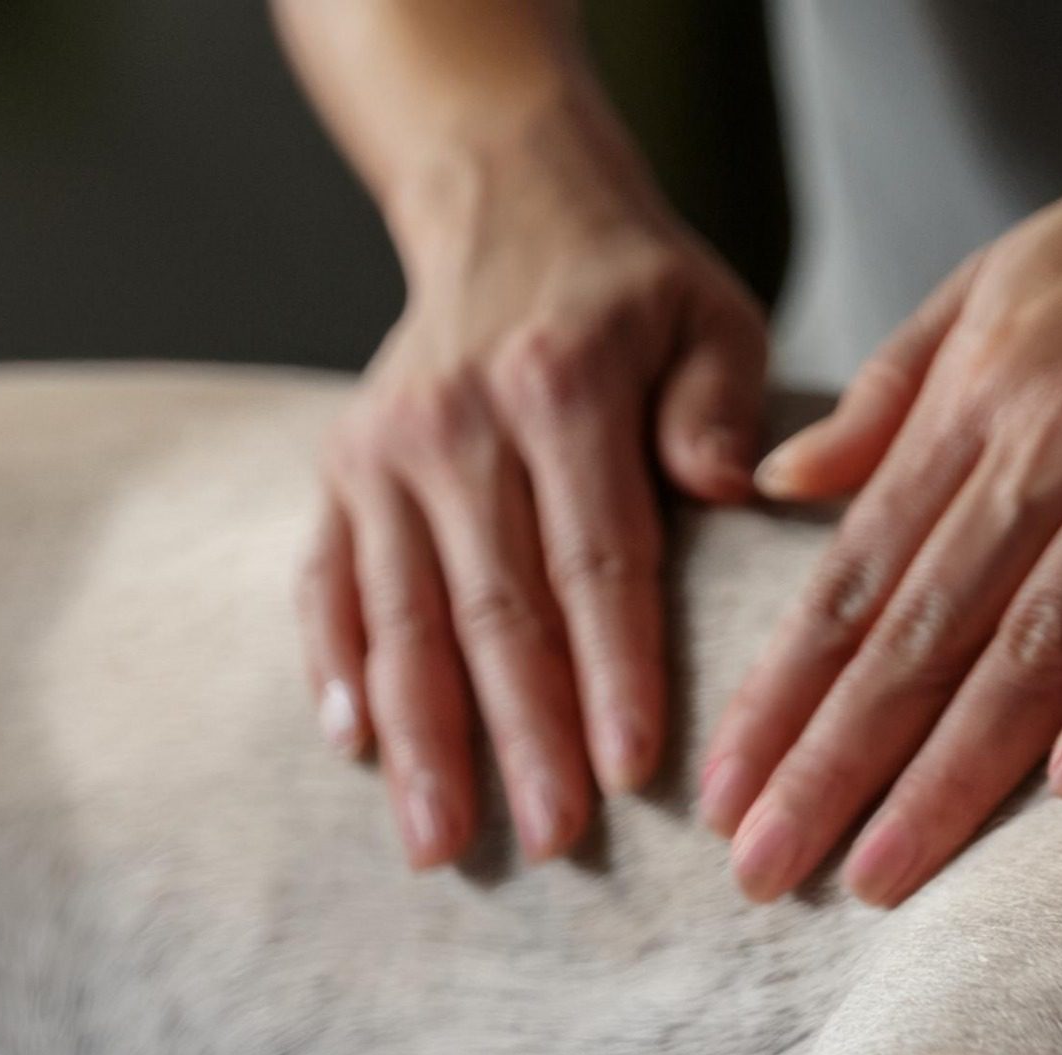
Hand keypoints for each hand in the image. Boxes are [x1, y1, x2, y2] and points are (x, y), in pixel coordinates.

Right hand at [300, 126, 767, 868]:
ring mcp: (383, 448)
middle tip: (555, 842)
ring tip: (439, 843)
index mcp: (560, 386)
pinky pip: (325, 583)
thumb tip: (735, 488)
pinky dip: (334, 668)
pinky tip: (353, 749)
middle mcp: (456, 420)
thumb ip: (720, 403)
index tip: (635, 774)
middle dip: (522, 737)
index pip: (595, 559)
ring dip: (420, 738)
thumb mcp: (710, 316)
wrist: (506, 204)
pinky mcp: (338, 467)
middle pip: (493, 607)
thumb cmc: (637, 291)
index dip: (615, 672)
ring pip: (400, 616)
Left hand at [700, 86, 1061, 905]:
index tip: (724, 790)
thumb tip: (778, 485)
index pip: (855, 575)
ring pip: (1038, 643)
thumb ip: (890, 394)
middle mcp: (1055, 441)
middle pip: (925, 631)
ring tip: (881, 872)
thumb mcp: (996, 283)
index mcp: (977, 398)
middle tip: (764, 870)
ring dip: (952, 769)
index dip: (784, 691)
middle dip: (834, 761)